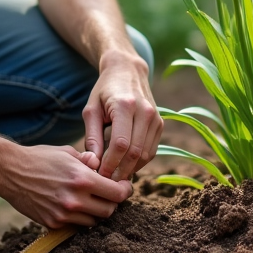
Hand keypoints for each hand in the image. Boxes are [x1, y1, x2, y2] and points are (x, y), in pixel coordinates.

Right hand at [0, 144, 131, 228]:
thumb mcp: (67, 152)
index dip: (124, 190)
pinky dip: (78, 218)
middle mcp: (75, 200)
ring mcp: (63, 214)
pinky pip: (75, 226)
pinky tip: (72, 205)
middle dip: (112, 202)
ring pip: (93, 221)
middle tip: (108, 194)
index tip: (123, 186)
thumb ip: (88, 161)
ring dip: (95, 212)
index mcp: (82, 179)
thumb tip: (102, 165)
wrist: (9, 171)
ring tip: (88, 199)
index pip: (117, 193)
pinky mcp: (53, 223)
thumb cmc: (40, 157)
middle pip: (109, 211)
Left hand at [83, 51, 162, 180]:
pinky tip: (126, 166)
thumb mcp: (91, 110)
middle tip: (106, 181)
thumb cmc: (104, 91)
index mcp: (124, 105)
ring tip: (114, 176)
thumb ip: (92, 137)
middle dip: (120, 171)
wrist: (127, 71)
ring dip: (130, 170)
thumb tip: (93, 163)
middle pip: (135, 152)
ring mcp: (156, 117)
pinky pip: (152, 151)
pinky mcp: (160, 123)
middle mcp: (145, 111)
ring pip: (146, 154)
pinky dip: (139, 162)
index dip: (110, 164)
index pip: (120, 144)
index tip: (98, 174)